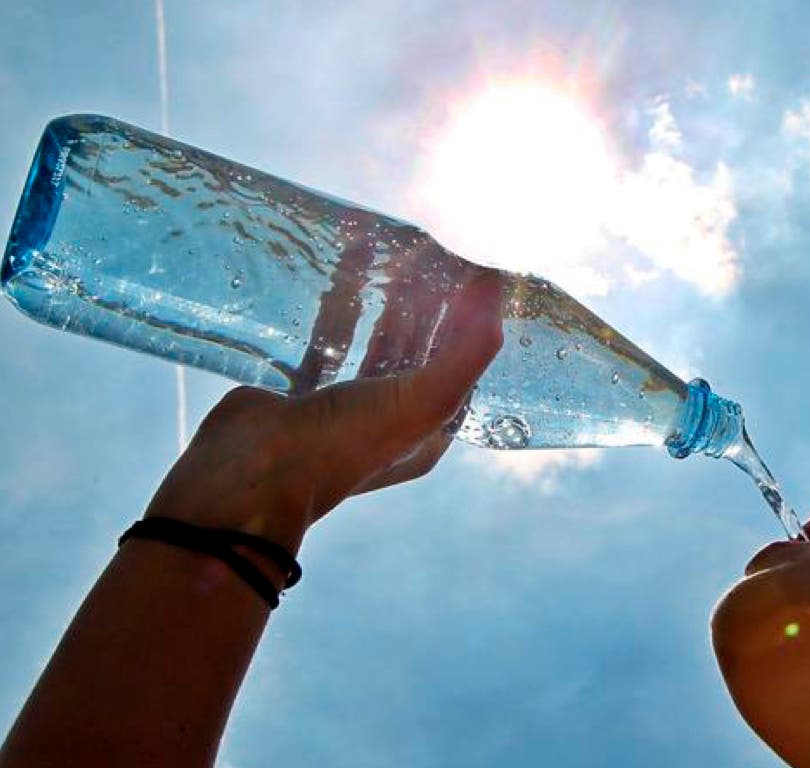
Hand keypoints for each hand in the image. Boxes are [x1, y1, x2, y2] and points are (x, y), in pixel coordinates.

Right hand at [143, 271, 503, 554]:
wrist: (251, 472)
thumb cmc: (344, 443)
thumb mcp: (422, 401)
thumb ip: (468, 350)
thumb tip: (496, 290)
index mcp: (425, 433)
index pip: (460, 368)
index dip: (467, 324)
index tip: (468, 277)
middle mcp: (388, 422)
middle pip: (417, 353)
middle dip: (426, 307)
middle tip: (427, 257)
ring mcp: (343, 409)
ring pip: (372, 345)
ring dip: (382, 304)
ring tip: (387, 257)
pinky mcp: (302, 393)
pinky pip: (325, 342)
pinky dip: (334, 311)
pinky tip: (339, 277)